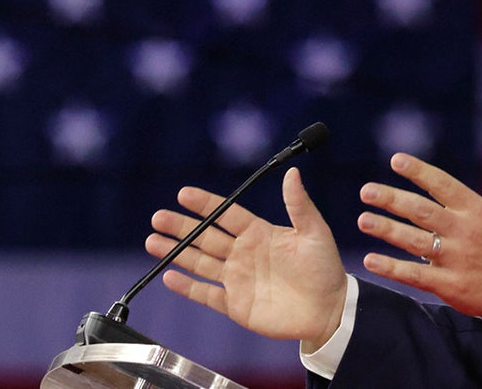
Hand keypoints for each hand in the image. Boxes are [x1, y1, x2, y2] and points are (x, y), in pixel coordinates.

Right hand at [145, 167, 347, 349]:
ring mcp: (237, 279)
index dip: (205, 204)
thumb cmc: (325, 268)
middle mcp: (244, 253)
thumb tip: (293, 173)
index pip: (226, 214)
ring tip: (152, 241)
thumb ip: (299, 205)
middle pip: (206, 236)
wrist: (329, 309)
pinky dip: (187, 287)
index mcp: (260, 233)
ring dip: (176, 252)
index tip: (184, 194)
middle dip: (181, 227)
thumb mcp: (314, 232)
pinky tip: (169, 276)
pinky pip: (206, 294)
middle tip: (158, 217)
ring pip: (200, 262)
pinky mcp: (236, 304)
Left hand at [357, 132, 481, 319]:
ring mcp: (455, 259)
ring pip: (415, 241)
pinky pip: (415, 275)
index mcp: (476, 210)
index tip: (396, 160)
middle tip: (366, 191)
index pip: (443, 185)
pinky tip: (370, 260)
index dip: (419, 172)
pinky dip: (392, 268)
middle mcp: (463, 231)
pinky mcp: (449, 285)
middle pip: (422, 211)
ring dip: (387, 230)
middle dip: (392, 200)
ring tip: (363, 220)